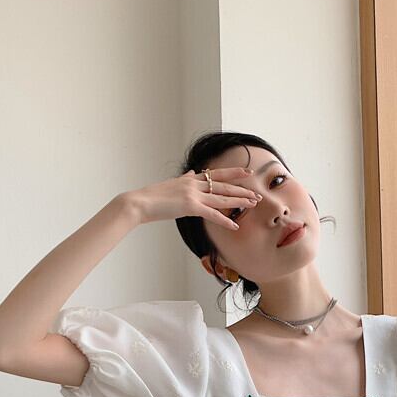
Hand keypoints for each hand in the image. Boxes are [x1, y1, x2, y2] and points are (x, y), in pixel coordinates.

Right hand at [122, 167, 259, 229]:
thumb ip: (185, 179)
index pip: (216, 174)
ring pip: (222, 197)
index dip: (233, 172)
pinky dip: (224, 220)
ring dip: (239, 201)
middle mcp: (194, 183)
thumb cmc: (152, 197)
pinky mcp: (190, 206)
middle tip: (257, 194)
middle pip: (224, 185)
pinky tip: (234, 225)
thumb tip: (193, 172)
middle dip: (242, 190)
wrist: (140, 202)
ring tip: (253, 204)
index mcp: (191, 178)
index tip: (247, 172)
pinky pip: (212, 214)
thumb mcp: (171, 184)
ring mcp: (193, 194)